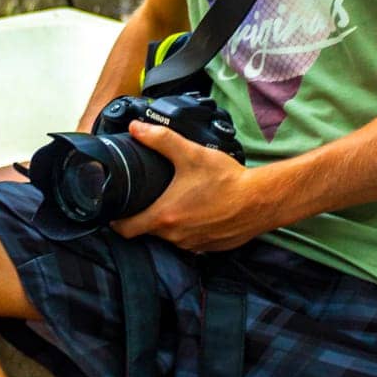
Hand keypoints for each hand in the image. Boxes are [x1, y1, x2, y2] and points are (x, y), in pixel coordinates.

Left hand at [110, 119, 280, 251]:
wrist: (260, 200)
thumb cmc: (226, 179)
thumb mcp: (191, 154)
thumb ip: (160, 139)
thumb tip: (136, 128)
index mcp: (164, 217)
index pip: (125, 230)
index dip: (116, 220)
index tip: (116, 209)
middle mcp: (175, 237)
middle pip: (146, 232)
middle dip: (142, 217)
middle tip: (145, 198)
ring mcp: (192, 245)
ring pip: (168, 238)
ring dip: (167, 223)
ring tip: (172, 202)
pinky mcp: (208, 248)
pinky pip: (189, 242)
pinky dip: (187, 229)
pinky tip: (196, 212)